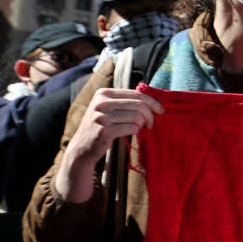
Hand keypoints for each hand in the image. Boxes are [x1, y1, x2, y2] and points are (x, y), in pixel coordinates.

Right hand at [57, 86, 156, 204]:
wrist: (82, 148)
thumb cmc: (101, 127)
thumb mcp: (109, 109)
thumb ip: (126, 102)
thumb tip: (155, 99)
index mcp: (103, 93)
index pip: (136, 93)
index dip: (152, 102)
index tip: (161, 110)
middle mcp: (101, 103)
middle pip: (138, 105)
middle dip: (150, 115)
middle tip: (151, 124)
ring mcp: (101, 117)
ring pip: (136, 117)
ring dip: (141, 124)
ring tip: (138, 129)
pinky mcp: (104, 131)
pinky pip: (131, 128)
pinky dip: (135, 131)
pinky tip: (131, 133)